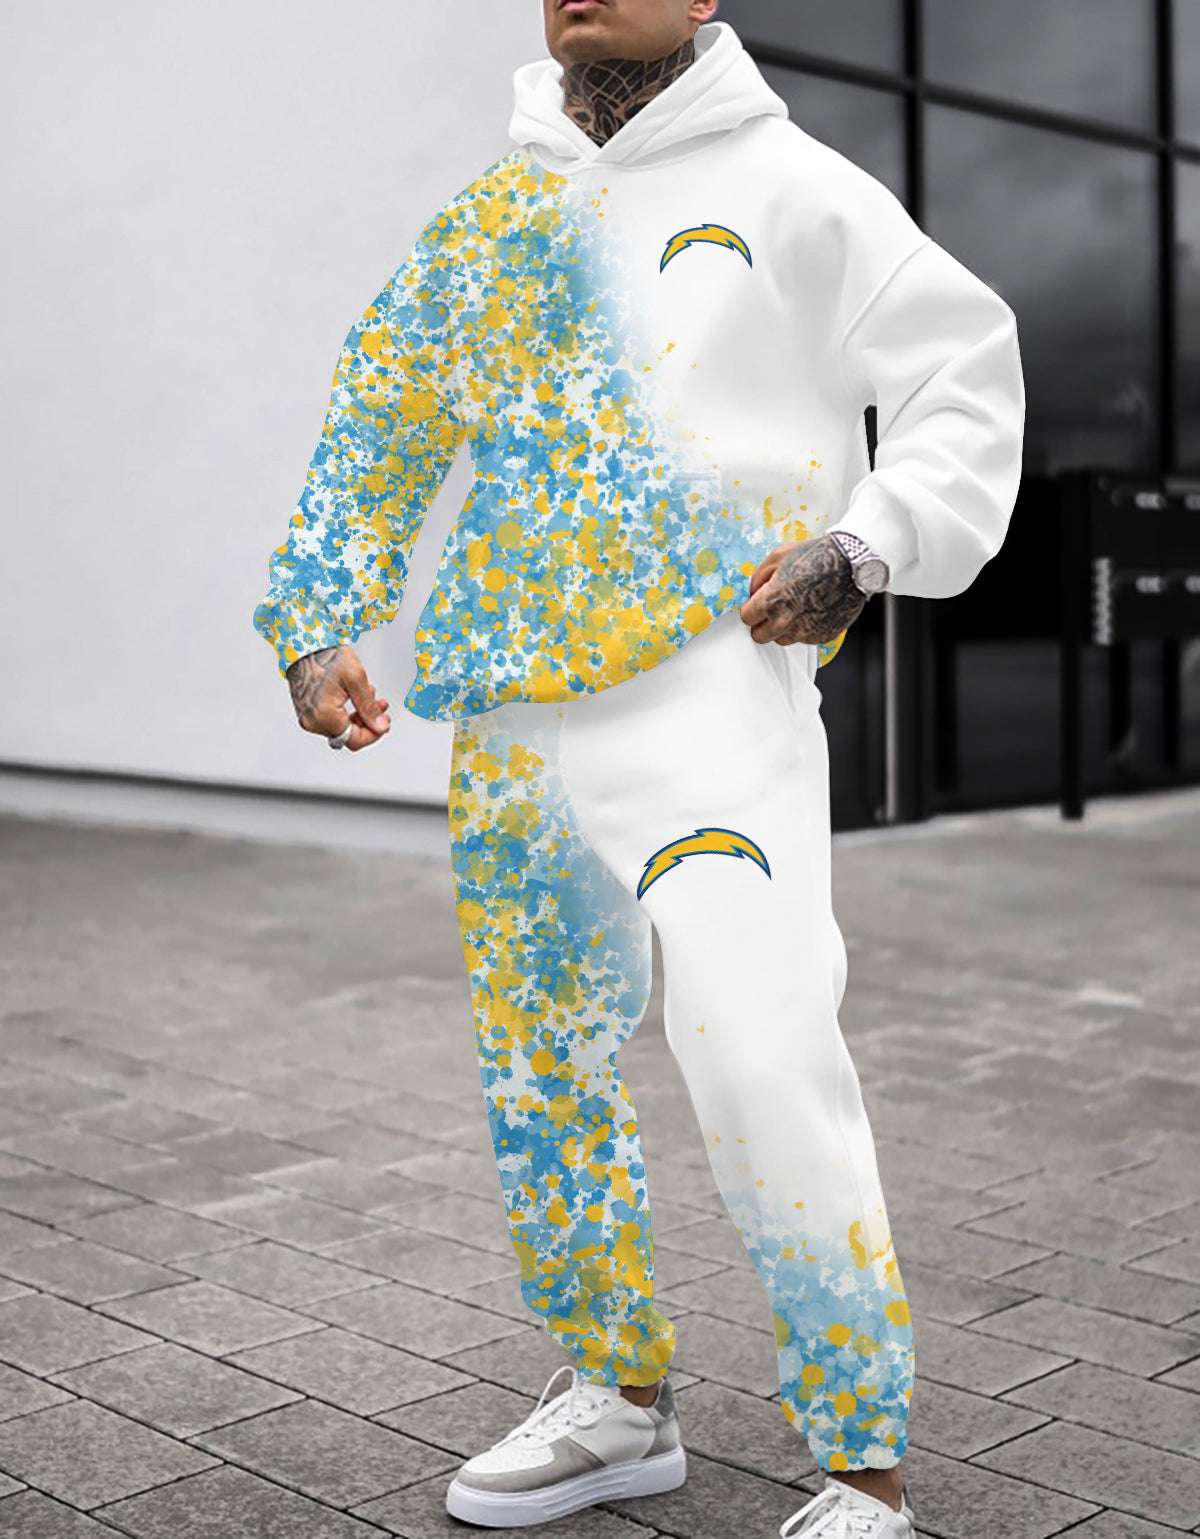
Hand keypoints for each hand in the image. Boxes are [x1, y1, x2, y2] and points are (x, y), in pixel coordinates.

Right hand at [285, 644, 391, 750]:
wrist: (304, 645)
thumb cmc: (325, 656)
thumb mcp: (356, 679)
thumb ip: (369, 707)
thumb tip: (379, 726)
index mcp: (324, 715)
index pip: (354, 740)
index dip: (374, 734)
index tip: (383, 724)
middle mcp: (313, 721)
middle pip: (348, 736)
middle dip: (367, 722)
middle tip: (380, 707)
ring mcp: (308, 718)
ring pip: (340, 728)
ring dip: (358, 716)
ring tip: (368, 696)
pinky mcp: (307, 712)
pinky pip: (330, 720)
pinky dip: (345, 712)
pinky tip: (353, 697)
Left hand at [739, 533, 866, 644]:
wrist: (852, 564)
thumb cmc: (817, 556)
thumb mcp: (778, 556)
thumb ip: (758, 578)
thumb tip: (753, 592)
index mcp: (771, 601)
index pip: (746, 618)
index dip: (751, 609)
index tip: (757, 605)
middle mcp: (786, 622)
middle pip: (760, 636)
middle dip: (763, 623)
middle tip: (773, 609)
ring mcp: (805, 632)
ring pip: (782, 639)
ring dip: (783, 628)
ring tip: (796, 607)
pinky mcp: (822, 637)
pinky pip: (804, 639)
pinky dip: (805, 628)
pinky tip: (813, 609)